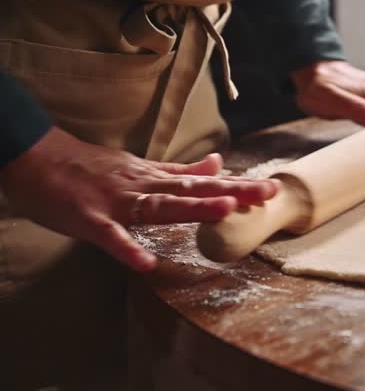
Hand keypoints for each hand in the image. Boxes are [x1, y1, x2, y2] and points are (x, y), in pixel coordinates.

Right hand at [0, 127, 277, 271]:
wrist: (36, 157)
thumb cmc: (89, 168)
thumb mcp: (141, 167)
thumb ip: (179, 170)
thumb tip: (218, 163)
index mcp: (155, 178)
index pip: (203, 181)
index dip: (237, 185)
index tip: (271, 188)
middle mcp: (143, 186)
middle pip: (192, 189)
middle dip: (231, 191)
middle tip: (268, 192)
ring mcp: (116, 201)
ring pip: (159, 205)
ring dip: (191, 207)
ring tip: (225, 210)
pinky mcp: (88, 218)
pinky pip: (109, 236)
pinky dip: (126, 248)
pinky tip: (145, 262)